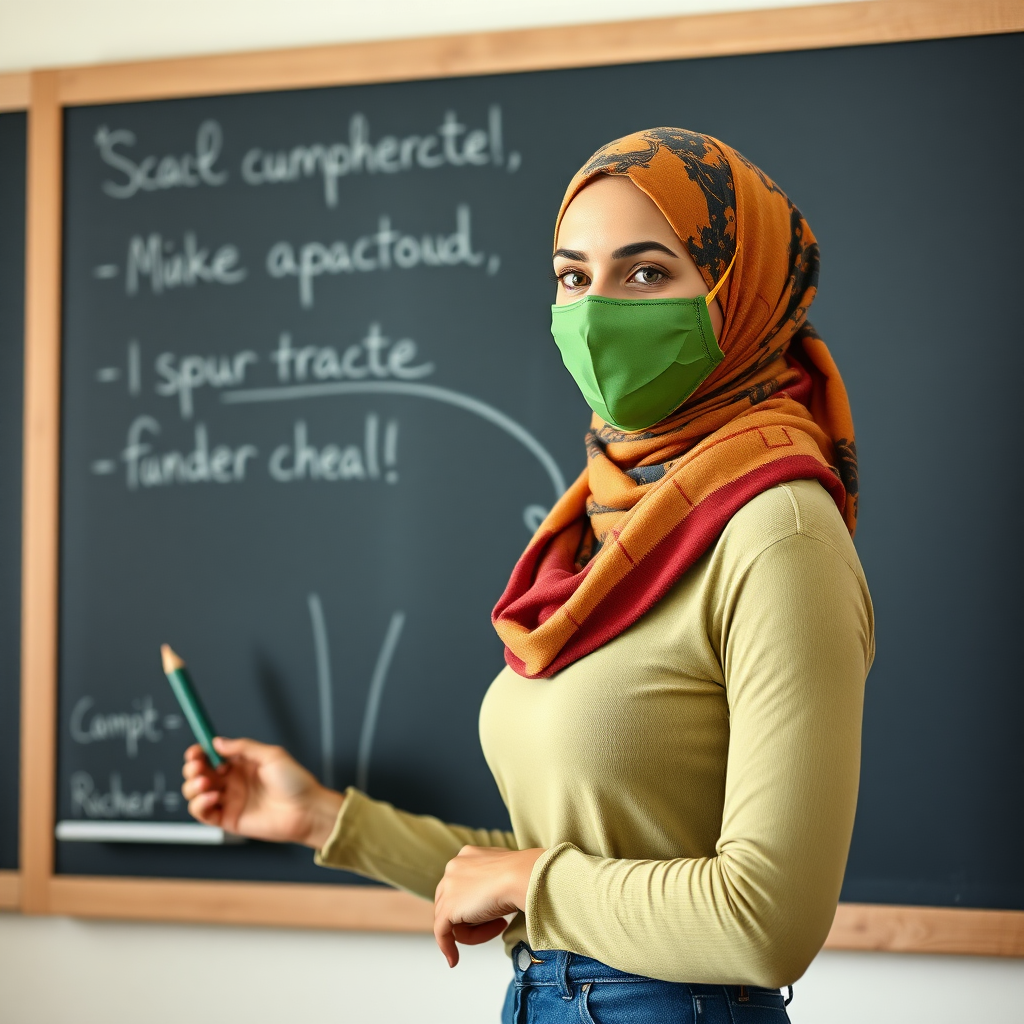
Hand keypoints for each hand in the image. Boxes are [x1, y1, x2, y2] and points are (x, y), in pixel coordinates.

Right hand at [181, 737, 342, 847]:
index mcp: (242, 764)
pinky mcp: (228, 819)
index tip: (194, 751)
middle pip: (199, 773)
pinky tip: (212, 798)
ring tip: (205, 783)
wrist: (306, 810)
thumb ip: (243, 747)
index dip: (199, 753)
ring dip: (192, 786)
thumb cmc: (296, 782)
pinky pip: (203, 813)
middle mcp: (233, 781)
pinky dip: (199, 805)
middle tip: (198, 766)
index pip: (211, 756)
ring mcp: (230, 800)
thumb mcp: (271, 755)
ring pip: (195, 793)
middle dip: (192, 768)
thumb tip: (217, 742)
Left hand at [433, 846, 545, 966]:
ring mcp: (448, 887)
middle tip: (499, 923)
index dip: (474, 904)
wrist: (521, 876)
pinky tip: (454, 959)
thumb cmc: (522, 874)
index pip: (461, 885)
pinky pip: (442, 933)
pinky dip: (447, 947)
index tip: (493, 914)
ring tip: (499, 927)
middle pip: (454, 902)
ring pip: (452, 919)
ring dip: (474, 931)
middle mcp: (453, 867)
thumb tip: (495, 896)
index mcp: (467, 855)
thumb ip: (492, 880)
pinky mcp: (448, 908)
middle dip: (474, 918)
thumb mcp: (505, 871)